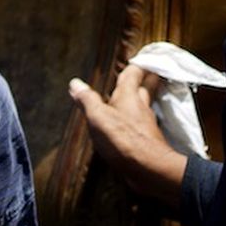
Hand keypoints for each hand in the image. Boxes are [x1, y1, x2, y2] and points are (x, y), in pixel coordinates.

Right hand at [69, 64, 185, 207]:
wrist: (150, 168)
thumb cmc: (123, 139)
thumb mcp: (97, 117)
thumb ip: (87, 99)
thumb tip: (75, 83)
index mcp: (128, 95)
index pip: (134, 73)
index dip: (137, 64)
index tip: (142, 57)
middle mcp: (140, 107)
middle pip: (146, 87)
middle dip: (147, 79)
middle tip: (150, 71)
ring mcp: (146, 124)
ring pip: (145, 105)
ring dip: (142, 99)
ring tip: (136, 96)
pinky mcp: (148, 140)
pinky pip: (143, 123)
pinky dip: (138, 119)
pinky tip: (132, 125)